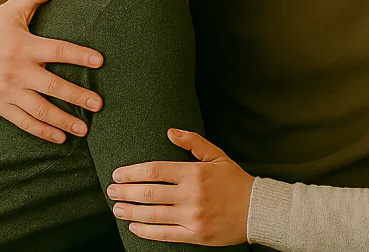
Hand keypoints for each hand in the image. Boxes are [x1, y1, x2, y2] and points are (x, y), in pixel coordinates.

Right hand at [0, 0, 104, 142]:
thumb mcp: (13, 9)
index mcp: (23, 46)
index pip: (57, 50)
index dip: (79, 55)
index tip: (100, 61)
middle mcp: (16, 70)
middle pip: (52, 86)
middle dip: (77, 96)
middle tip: (99, 104)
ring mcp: (7, 91)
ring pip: (39, 110)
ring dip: (63, 120)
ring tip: (84, 129)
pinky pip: (23, 122)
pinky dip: (42, 131)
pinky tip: (60, 138)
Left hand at [108, 129, 253, 245]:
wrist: (258, 210)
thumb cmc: (235, 181)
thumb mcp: (217, 155)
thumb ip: (193, 142)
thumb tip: (169, 132)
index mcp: (195, 173)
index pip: (155, 171)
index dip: (132, 172)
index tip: (117, 173)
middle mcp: (192, 195)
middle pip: (149, 193)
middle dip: (125, 191)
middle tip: (111, 190)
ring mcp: (193, 217)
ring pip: (153, 214)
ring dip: (130, 211)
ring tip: (116, 207)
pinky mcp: (196, 235)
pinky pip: (164, 234)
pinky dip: (146, 231)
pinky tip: (133, 226)